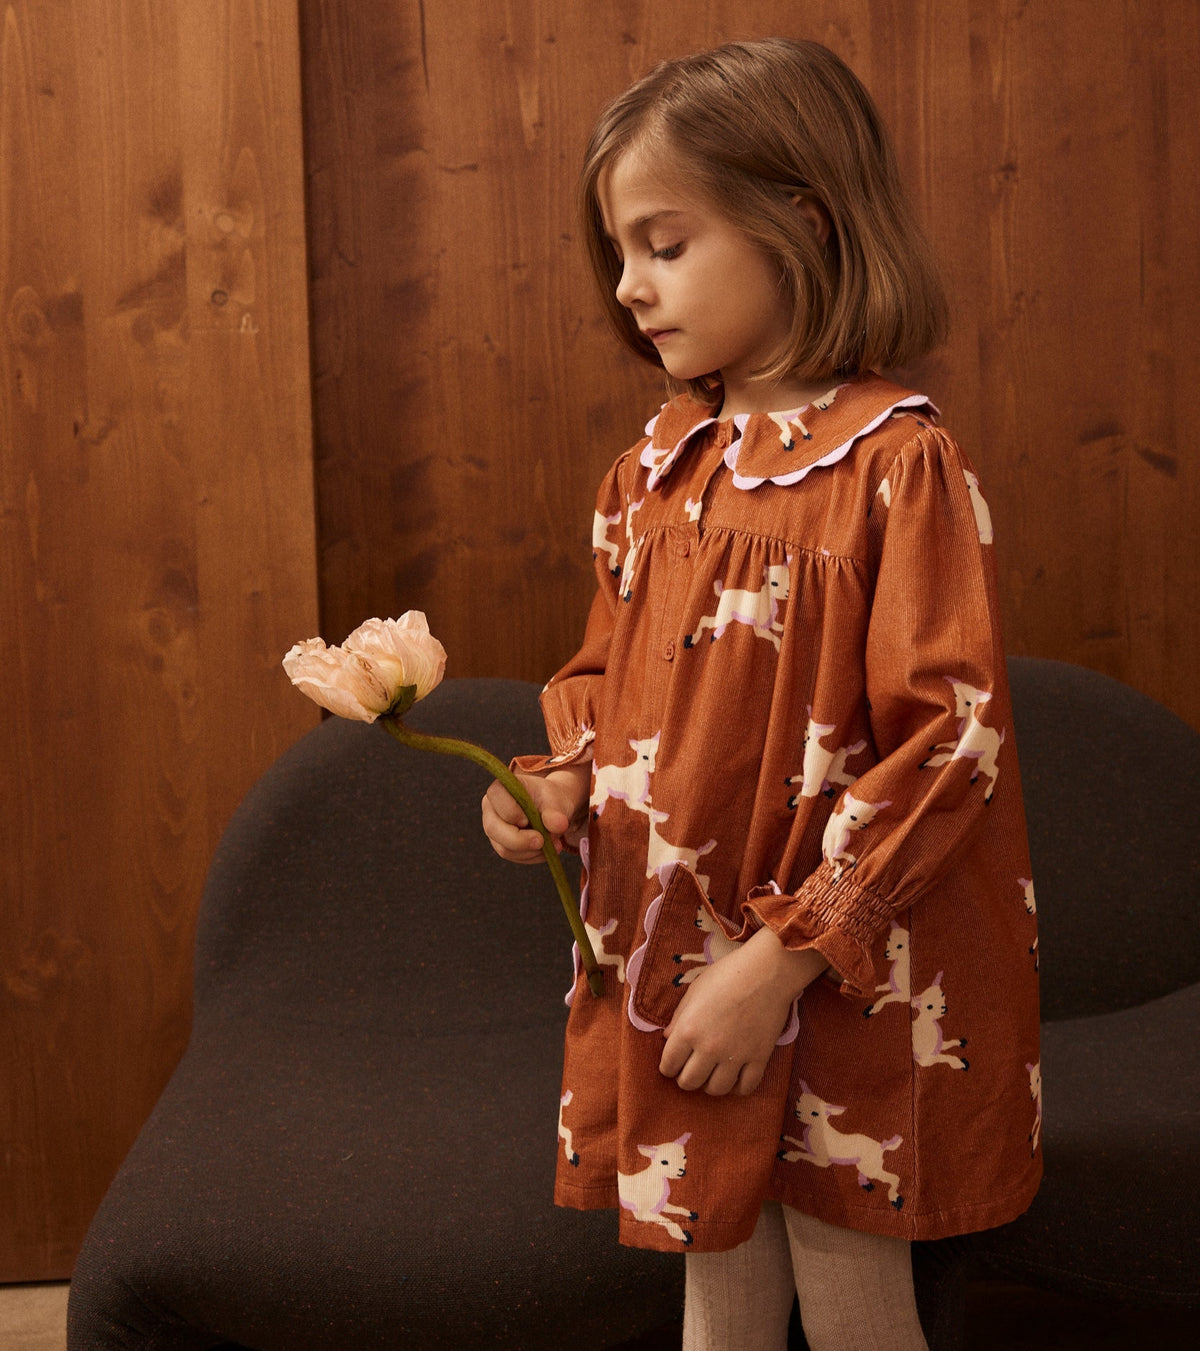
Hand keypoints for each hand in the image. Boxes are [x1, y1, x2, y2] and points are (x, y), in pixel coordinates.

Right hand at [482, 761, 590, 862]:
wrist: (553, 810)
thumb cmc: (550, 799)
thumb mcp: (555, 800)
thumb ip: (555, 811)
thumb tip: (558, 825)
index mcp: (499, 789)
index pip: (497, 799)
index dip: (512, 812)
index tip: (529, 819)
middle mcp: (490, 809)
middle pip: (493, 828)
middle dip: (519, 840)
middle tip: (541, 841)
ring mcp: (494, 830)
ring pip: (504, 848)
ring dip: (531, 851)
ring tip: (554, 844)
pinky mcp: (502, 846)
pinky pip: (514, 856)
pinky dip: (533, 856)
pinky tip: (548, 850)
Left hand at [660, 927, 827, 1096]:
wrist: (766, 972)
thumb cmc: (726, 975)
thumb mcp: (694, 991)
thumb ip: (678, 1017)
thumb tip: (667, 1037)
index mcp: (688, 1029)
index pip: (669, 1064)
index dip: (667, 1067)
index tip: (672, 1065)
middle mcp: (709, 1048)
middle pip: (689, 1082)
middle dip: (685, 1079)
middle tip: (689, 1070)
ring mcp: (735, 1056)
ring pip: (716, 1090)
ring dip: (709, 1085)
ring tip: (711, 1075)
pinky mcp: (759, 1059)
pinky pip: (746, 1087)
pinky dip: (738, 1088)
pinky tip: (734, 1078)